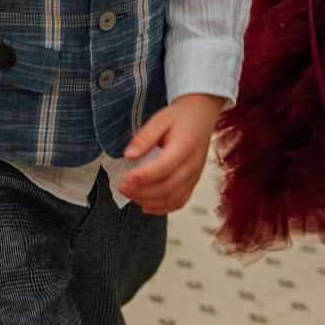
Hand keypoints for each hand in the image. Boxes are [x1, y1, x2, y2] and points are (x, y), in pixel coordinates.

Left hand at [119, 93, 224, 213]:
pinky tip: (146, 205)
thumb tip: (129, 155)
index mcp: (185, 146)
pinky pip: (180, 201)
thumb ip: (144, 137)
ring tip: (131, 194)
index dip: (143, 177)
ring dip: (149, 201)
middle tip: (122, 187)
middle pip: (168, 187)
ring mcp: (195, 175)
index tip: (125, 178)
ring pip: (173, 198)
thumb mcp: (159, 120)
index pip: (165, 167)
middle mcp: (193, 164)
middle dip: (142, 192)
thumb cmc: (181, 118)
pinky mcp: (193, 182)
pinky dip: (162, 208)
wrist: (201, 116)